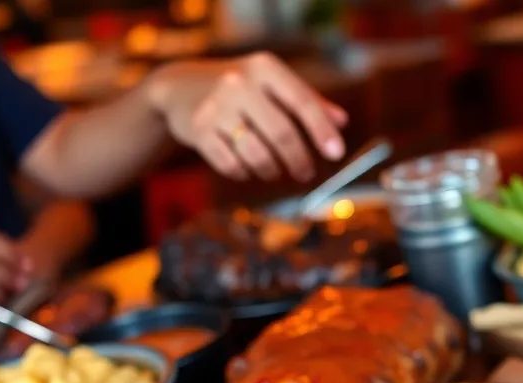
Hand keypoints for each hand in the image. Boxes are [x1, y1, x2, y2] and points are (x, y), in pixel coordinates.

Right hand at [145, 52, 348, 182]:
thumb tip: (342, 122)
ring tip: (275, 171)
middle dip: (299, 160)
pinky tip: (248, 168)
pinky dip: (246, 173)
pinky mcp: (199, 131)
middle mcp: (238, 83)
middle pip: (282, 134)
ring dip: (272, 170)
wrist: (180, 87)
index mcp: (264, 68)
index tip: (336, 153)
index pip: (301, 102)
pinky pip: (233, 165)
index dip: (322, 131)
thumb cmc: (241, 87)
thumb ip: (307, 100)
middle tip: (306, 173)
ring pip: (258, 155)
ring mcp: (216, 107)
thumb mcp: (272, 83)